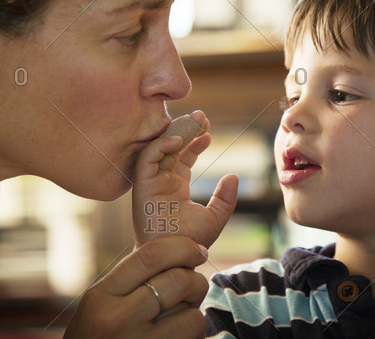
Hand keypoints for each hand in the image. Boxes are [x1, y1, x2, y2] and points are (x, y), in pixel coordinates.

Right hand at [63, 237, 208, 338]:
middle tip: (193, 287)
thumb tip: (177, 252)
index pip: (150, 255)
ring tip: (179, 319)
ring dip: (195, 314)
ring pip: (193, 316)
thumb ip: (128, 280)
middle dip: (196, 280)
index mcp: (100, 297)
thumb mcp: (98, 305)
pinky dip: (192, 337)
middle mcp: (117, 321)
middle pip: (179, 281)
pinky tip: (176, 338)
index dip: (182, 247)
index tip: (196, 249)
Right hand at [133, 111, 237, 247]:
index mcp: (175, 186)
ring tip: (192, 122)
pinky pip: (146, 160)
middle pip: (171, 148)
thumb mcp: (215, 218)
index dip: (195, 141)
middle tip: (201, 116)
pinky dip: (159, 146)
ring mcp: (151, 182)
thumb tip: (233, 176)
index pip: (182, 156)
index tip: (208, 131)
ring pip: (158, 149)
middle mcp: (161, 181)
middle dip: (185, 129)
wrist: (175, 258)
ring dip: (174, 133)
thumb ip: (225, 199)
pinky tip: (177, 140)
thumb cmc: (192, 243)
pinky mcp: (141, 186)